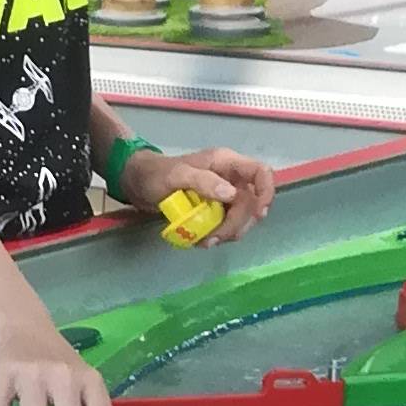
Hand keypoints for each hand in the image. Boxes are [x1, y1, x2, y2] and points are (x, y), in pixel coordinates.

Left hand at [126, 143, 273, 237]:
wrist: (138, 184)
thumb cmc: (155, 174)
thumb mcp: (176, 175)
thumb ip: (203, 181)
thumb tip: (231, 194)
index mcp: (226, 164)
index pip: (261, 173)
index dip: (267, 192)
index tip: (258, 214)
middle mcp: (230, 179)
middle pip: (252, 203)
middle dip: (237, 223)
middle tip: (215, 237)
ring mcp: (223, 196)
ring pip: (242, 218)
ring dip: (228, 233)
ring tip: (204, 241)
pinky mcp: (214, 211)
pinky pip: (226, 226)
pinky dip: (217, 235)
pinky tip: (201, 239)